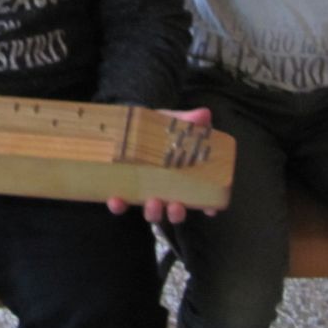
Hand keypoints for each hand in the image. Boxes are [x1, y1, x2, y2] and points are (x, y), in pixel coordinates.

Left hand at [106, 107, 217, 223]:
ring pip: (152, 212)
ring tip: (153, 203)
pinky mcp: (123, 191)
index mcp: (181, 176)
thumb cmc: (156, 128)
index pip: (199, 196)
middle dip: (177, 213)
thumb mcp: (172, 122)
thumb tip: (204, 114)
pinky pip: (121, 205)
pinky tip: (116, 199)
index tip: (211, 209)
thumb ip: (187, 121)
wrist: (128, 125)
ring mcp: (145, 193)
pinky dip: (119, 206)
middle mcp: (165, 189)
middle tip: (176, 206)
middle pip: (175, 210)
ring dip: (153, 212)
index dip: (208, 205)